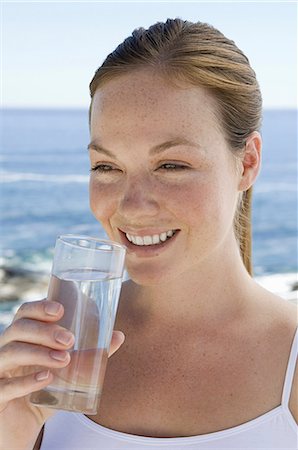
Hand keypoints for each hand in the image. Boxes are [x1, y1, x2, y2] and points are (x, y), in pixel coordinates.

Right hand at [0, 299, 124, 449]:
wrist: (23, 425)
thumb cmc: (46, 388)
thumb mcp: (68, 370)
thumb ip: (91, 354)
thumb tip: (118, 335)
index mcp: (22, 337)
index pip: (25, 313)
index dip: (40, 307)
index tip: (60, 310)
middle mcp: (7, 349)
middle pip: (18, 329)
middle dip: (45, 331)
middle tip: (70, 340)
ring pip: (11, 353)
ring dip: (39, 353)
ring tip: (64, 359)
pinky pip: (5, 386)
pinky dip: (26, 381)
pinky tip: (45, 379)